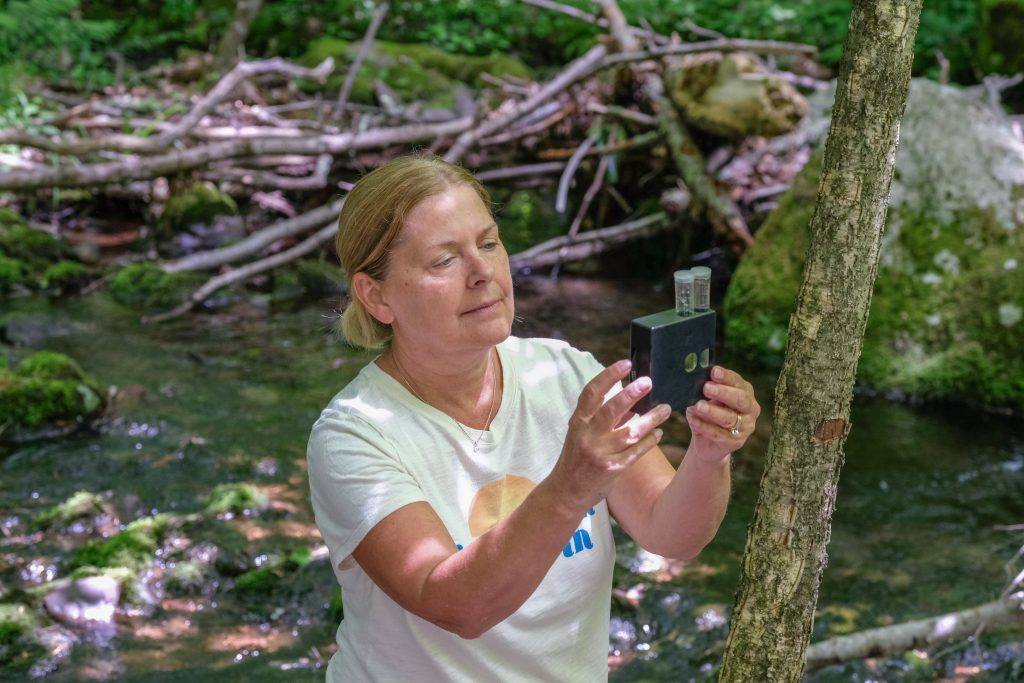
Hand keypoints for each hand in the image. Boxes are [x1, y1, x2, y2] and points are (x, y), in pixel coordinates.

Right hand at [549, 360, 671, 507]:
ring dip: (651, 419)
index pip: (592, 393)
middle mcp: (587, 436)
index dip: (608, 375)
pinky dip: (649, 441)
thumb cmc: (575, 459)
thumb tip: (626, 398)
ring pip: (631, 432)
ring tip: (665, 409)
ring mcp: (600, 453)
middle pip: (611, 409)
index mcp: (578, 422)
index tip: (625, 364)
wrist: (566, 491)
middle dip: (631, 394)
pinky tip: (658, 433)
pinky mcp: (613, 469)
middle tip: (648, 382)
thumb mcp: (581, 433)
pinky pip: (636, 451)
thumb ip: (601, 416)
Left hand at [685, 366, 759, 464]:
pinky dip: (706, 428)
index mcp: (744, 391)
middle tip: (706, 388)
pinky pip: (720, 435)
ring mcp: (746, 426)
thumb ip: (704, 390)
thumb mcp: (704, 398)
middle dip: (723, 393)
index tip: (713, 371)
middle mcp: (750, 408)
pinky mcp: (736, 442)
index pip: (737, 382)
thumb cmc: (707, 414)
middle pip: (740, 399)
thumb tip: (694, 380)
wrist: (707, 442)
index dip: (726, 376)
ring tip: (698, 406)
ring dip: (713, 411)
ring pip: (730, 418)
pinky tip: (694, 422)